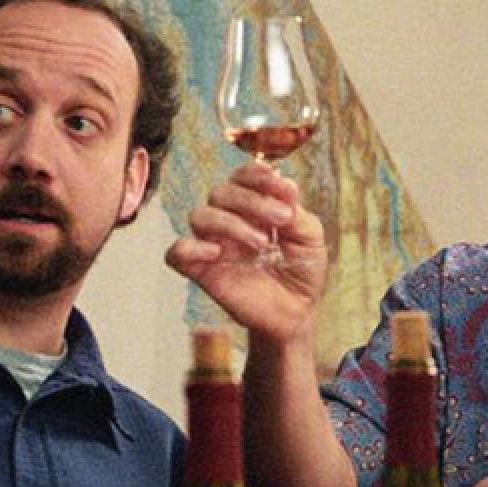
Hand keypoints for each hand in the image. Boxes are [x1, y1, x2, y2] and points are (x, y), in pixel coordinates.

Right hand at [166, 161, 325, 342]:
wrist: (296, 312)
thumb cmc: (301, 270)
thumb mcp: (310, 238)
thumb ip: (297, 212)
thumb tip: (285, 183)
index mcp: (252, 206)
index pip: (242, 177)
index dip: (255, 174)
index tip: (277, 182)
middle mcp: (228, 220)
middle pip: (220, 192)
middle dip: (252, 201)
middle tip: (281, 220)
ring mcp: (213, 245)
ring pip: (199, 215)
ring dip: (231, 223)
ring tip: (262, 243)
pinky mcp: (202, 272)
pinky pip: (177, 253)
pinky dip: (191, 247)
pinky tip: (217, 253)